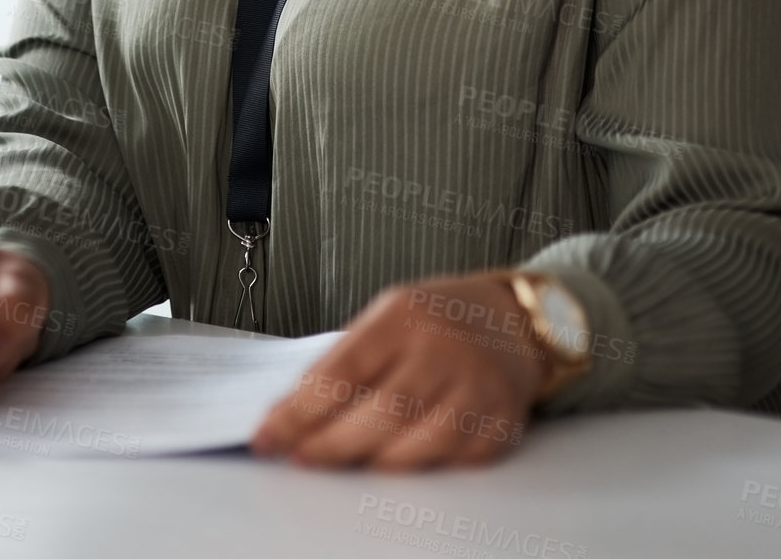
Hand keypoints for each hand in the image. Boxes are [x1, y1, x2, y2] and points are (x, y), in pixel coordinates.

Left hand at [250, 272, 554, 469]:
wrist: (511, 322)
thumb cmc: (438, 320)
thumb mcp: (389, 314)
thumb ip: (347, 358)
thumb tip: (292, 411)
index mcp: (405, 315)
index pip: (342, 369)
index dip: (299, 410)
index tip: (269, 435)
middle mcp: (443, 349)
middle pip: (378, 413)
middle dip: (329, 444)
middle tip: (300, 457)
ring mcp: (476, 388)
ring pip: (414, 446)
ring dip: (369, 462)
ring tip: (343, 461)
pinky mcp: (498, 424)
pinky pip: (447, 462)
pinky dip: (416, 467)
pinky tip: (396, 460)